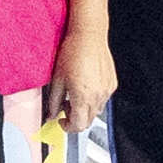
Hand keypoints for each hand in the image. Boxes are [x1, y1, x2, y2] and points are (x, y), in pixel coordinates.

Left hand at [44, 26, 116, 140]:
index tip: (61, 121)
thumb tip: (51, 115)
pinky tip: (85, 85)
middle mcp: (98, 96)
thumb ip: (54, 101)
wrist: (89, 35)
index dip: (68, 127)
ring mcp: (107, 90)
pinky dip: (93, 99)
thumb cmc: (72, 52)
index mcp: (83, 96)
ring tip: (75, 93)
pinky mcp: (112, 84)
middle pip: (88, 120)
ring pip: (96, 111)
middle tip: (65, 105)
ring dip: (84, 108)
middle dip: (75, 118)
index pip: (78, 125)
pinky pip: (102, 99)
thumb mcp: (57, 78)